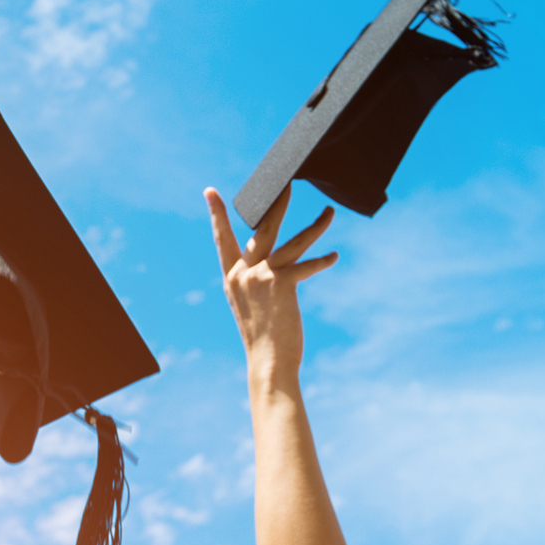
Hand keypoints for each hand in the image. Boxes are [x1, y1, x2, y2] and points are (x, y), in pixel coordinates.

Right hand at [206, 185, 338, 378]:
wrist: (268, 362)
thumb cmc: (263, 338)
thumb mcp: (251, 306)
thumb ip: (256, 281)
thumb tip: (274, 263)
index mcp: (231, 277)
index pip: (222, 239)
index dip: (218, 215)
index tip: (211, 192)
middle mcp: (243, 273)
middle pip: (262, 228)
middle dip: (277, 203)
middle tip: (287, 182)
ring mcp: (261, 276)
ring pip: (292, 241)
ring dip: (316, 226)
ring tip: (329, 211)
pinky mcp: (281, 283)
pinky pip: (307, 266)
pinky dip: (323, 261)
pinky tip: (333, 256)